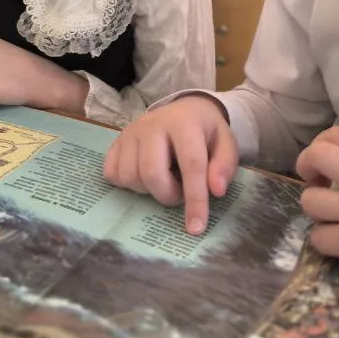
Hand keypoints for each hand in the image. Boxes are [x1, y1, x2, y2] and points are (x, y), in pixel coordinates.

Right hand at [103, 95, 238, 235]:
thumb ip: (224, 166)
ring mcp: (130, 133)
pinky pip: (113, 175)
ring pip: (130, 177)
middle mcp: (152, 125)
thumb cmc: (206, 132)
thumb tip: (215, 191)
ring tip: (164, 179)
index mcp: (184, 123)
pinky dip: (128, 184)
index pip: (190, 165)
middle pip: (152, 173)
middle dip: (168, 195)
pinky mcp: (116, 142)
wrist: (184, 110)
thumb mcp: (226, 143)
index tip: (196, 228)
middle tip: (180, 193)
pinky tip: (144, 176)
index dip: (195, 199)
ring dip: (149, 191)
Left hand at [296, 126, 338, 308]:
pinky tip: (338, 243)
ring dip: (314, 210)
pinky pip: (318, 237)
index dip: (321, 144)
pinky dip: (323, 241)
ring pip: (309, 200)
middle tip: (315, 184)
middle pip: (318, 155)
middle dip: (305, 167)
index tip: (324, 162)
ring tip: (329, 218)